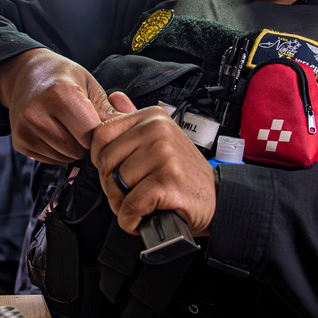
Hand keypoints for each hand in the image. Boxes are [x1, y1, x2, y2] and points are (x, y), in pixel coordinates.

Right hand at [0, 48, 117, 163]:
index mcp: (60, 94)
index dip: (102, 135)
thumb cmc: (62, 77)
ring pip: (65, 158)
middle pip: (78, 149)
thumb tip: (128, 134)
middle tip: (85, 124)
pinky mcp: (20, 142)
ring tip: (69, 126)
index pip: (91, 134)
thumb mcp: (89, 85)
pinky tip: (56, 131)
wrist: (25, 73)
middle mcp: (38, 113)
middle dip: (88, 143)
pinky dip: (60, 152)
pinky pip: (51, 160)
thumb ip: (108, 112)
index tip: (104, 127)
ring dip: (74, 149)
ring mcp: (25, 129)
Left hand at [91, 92, 216, 236]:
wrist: (216, 198)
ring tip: (141, 205)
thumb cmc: (184, 173)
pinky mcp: (167, 180)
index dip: (102, 160)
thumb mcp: (161, 139)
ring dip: (122, 205)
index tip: (117, 171)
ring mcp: (164, 154)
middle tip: (131, 193)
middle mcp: (158, 131)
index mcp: (152, 118)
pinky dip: (131, 219)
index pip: (101, 134)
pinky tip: (144, 217)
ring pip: (116, 184)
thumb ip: (134, 119)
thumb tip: (114, 98)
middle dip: (111, 186)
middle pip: (106, 161)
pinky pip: (131, 205)